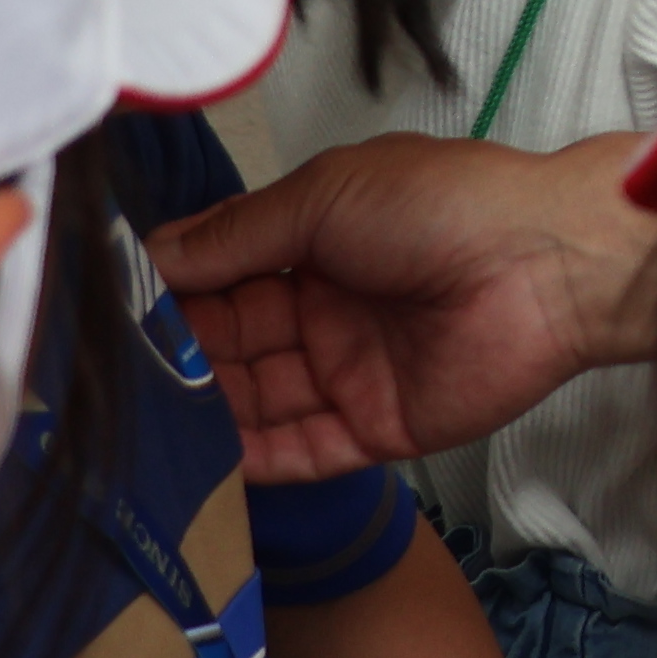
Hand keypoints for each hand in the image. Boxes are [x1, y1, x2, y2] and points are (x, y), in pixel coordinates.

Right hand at [150, 132, 656, 482]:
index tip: (109, 313)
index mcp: (316, 241)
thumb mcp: (325, 198)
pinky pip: (302, 450)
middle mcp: (327, 308)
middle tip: (110, 376)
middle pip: (235, 342)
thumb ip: (239, 234)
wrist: (547, 262)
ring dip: (204, 410)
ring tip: (135, 422)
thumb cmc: (445, 206)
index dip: (174, 293)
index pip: (225, 275)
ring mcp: (350, 371)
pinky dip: (253, 456)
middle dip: (179, 356)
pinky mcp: (377, 428)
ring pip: (259, 399)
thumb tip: (155, 252)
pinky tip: (199, 459)